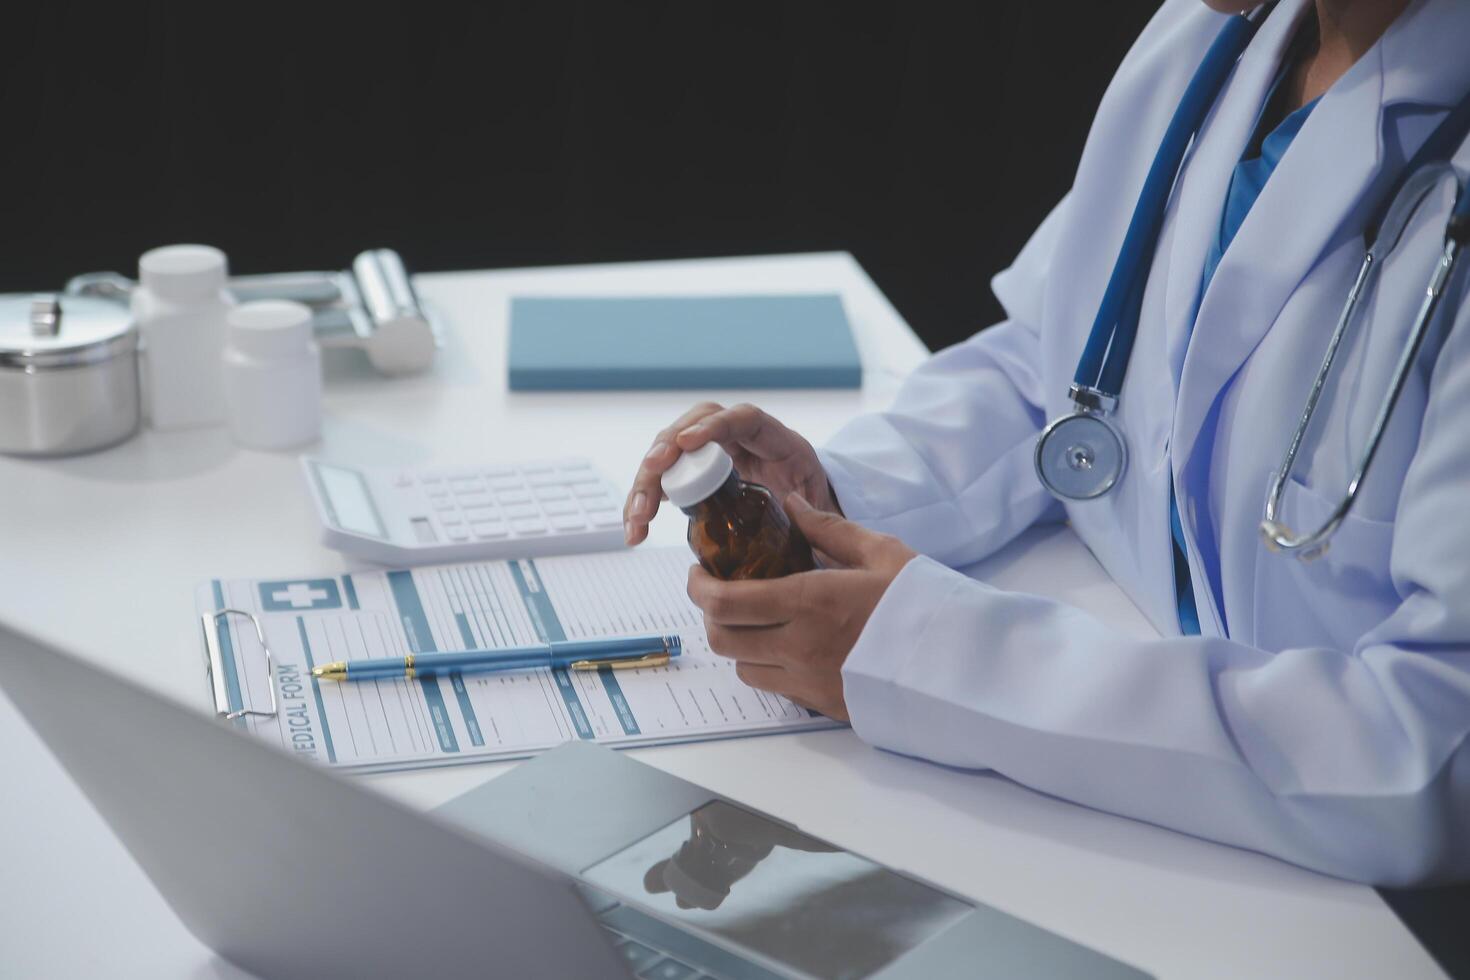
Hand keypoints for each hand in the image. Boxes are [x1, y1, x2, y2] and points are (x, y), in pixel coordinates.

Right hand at [623, 402, 838, 545]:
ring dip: (645, 486)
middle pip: (690, 432)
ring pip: (668, 454)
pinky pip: (664, 478)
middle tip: (650, 495)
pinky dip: (646, 501)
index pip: (743, 419)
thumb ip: (815, 511)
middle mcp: (737, 438)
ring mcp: (711, 451)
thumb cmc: (812, 502)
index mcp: (777, 440)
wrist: (805, 504)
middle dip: (662, 460)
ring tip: (636, 520)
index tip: (685, 444)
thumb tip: (797, 515)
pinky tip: (635, 527)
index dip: (713, 427)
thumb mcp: (821, 506)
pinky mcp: (694, 471)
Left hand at [686, 493, 915, 720]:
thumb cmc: (924, 603)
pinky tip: (788, 645)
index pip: (723, 602)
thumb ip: (828, 528)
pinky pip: (775, 687)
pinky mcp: (823, 705)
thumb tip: (791, 503)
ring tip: (757, 620)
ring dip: (739, 643)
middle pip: (721, 639)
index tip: (700, 573)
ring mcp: (809, 681)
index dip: (698, 588)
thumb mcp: (882, 552)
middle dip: (711, 615)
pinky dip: (767, 666)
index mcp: (809, 601)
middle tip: (721, 593)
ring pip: (743, 667)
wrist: (961, 663)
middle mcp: (799, 646)